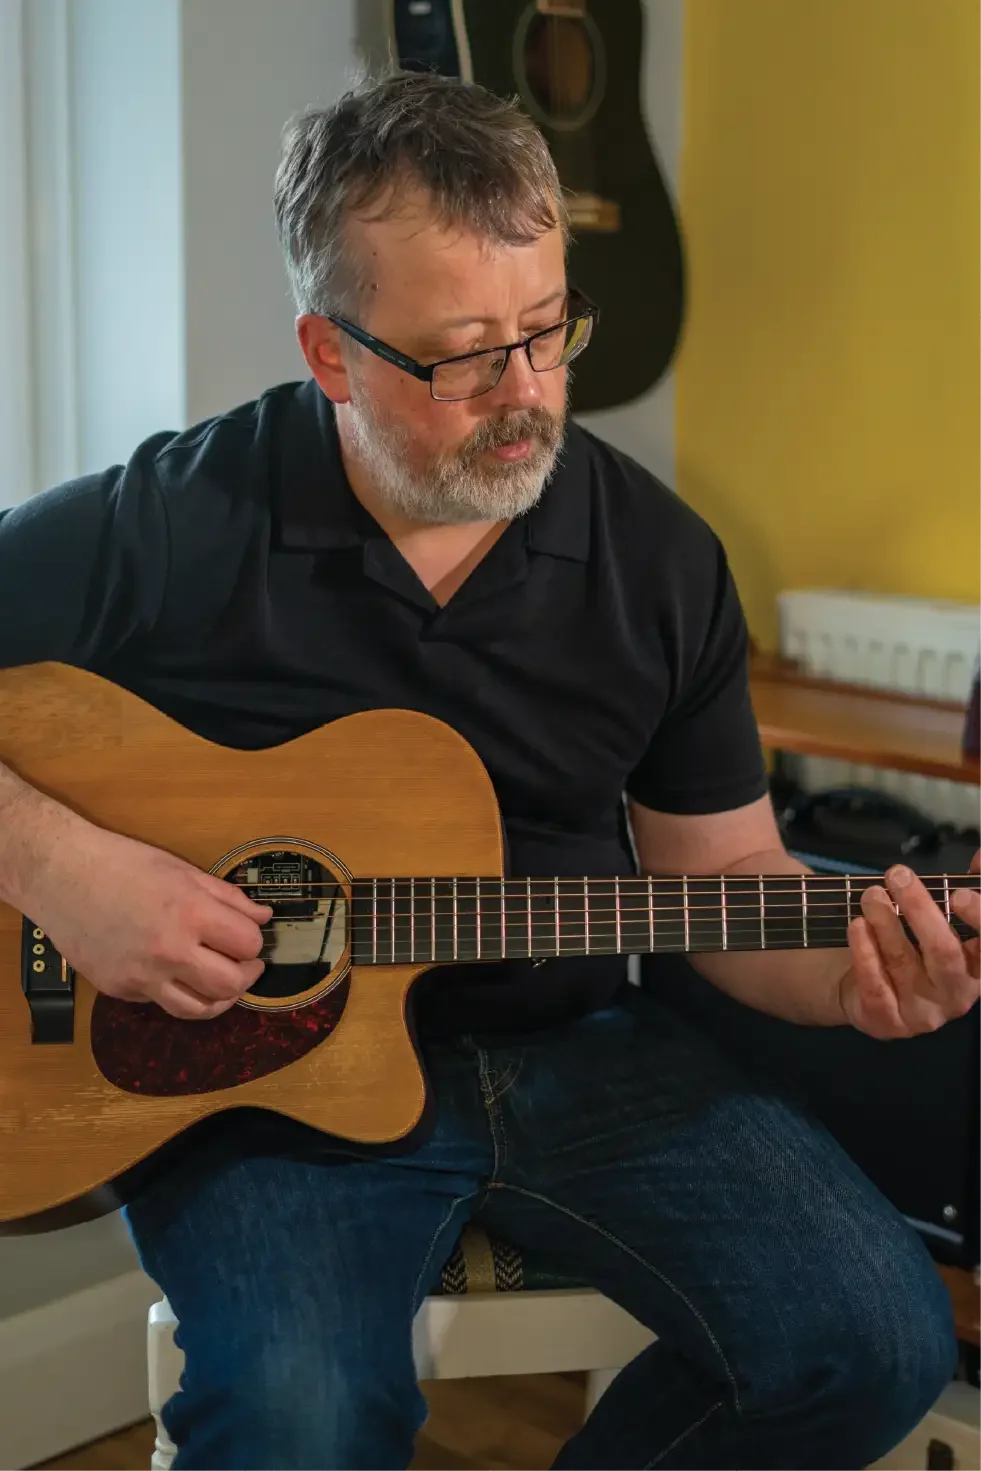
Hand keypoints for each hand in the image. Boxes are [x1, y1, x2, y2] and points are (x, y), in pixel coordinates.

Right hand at [30, 817, 272, 1019]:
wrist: (60, 876)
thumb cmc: (121, 864)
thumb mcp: (182, 870)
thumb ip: (227, 897)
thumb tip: (262, 917)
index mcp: (190, 912)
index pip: (247, 944)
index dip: (255, 940)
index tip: (249, 936)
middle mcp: (169, 950)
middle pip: (230, 984)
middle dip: (247, 975)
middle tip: (246, 964)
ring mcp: (142, 976)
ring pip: (199, 1009)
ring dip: (219, 998)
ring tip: (222, 982)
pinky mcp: (120, 990)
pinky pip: (161, 1003)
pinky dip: (177, 993)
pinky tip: (178, 975)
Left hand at [839, 851, 980, 1037]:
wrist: (872, 998)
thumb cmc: (918, 952)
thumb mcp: (942, 923)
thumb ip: (968, 890)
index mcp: (977, 969)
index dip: (979, 921)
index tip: (959, 893)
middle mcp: (956, 994)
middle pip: (943, 952)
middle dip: (920, 910)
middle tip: (897, 875)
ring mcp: (922, 1013)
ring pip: (903, 963)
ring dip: (884, 922)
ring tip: (870, 894)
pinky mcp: (888, 1021)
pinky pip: (875, 984)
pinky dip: (864, 952)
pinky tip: (856, 926)